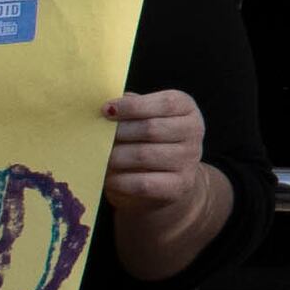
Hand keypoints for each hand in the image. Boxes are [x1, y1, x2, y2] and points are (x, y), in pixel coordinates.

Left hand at [104, 89, 211, 230]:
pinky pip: (142, 183)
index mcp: (186, 109)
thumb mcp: (145, 117)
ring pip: (144, 155)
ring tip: (99, 155)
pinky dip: (119, 179)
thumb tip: (106, 106)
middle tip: (96, 135)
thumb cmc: (148, 141)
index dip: (133, 106)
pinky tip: (108, 176)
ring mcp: (189, 160)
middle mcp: (194, 132)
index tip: (105, 109)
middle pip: (151, 129)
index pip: (166, 103)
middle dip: (119, 132)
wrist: (168, 181)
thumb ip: (130, 107)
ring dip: (115, 156)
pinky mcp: (179, 186)